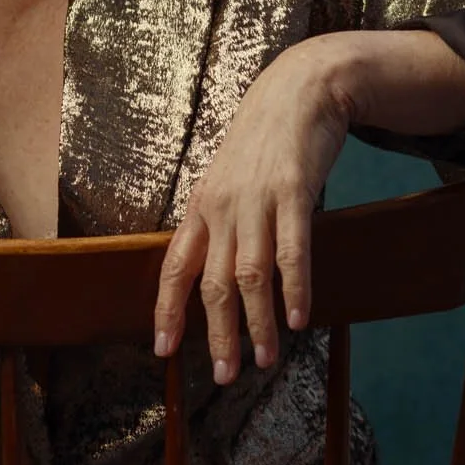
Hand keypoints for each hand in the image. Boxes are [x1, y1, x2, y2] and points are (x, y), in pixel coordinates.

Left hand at [153, 40, 351, 383]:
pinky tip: (301, 319)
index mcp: (202, 206)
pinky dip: (295, 289)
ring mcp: (258, 199)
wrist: (298, 89)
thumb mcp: (228, 179)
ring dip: (259, 324)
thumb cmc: (264, 141)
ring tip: (267, 361)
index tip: (164, 350)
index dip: (166, 311)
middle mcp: (223, 207)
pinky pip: (293, 250)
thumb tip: (218, 271)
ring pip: (251, 275)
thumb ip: (222, 222)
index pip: (174, 268)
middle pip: (214, 284)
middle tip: (224, 375)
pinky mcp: (295, 190)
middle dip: (218, 335)